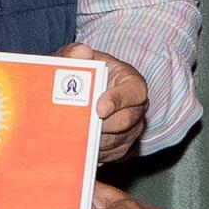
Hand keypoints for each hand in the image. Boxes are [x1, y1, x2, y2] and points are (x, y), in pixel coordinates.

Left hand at [60, 44, 148, 159]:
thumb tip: (81, 53)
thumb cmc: (78, 74)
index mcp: (130, 81)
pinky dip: (95, 153)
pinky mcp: (122, 148)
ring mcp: (132, 129)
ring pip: (118, 142)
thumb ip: (74, 54)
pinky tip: (78, 147)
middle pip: (127, 121)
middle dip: (103, 126)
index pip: (135, 91)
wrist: (74, 95)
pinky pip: (111, 156)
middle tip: (81, 127)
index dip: (119, 100)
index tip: (99, 108)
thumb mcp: (72, 59)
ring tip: (75, 138)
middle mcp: (137, 107)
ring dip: (97, 141)